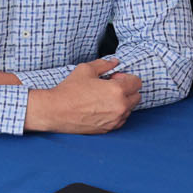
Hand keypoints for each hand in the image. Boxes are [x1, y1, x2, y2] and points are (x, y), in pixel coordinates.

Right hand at [24, 58, 141, 133]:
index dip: (126, 77)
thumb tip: (115, 62)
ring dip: (122, 102)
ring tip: (104, 98)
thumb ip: (104, 64)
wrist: (56, 111)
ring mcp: (115, 120)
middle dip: (127, 90)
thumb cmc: (69, 90)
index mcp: (117, 90)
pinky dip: (116, 113)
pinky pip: (121, 120)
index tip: (114, 77)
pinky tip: (101, 108)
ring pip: (129, 109)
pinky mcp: (108, 129)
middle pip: (137, 96)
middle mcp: (120, 107)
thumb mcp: (86, 69)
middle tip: (110, 87)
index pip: (137, 82)